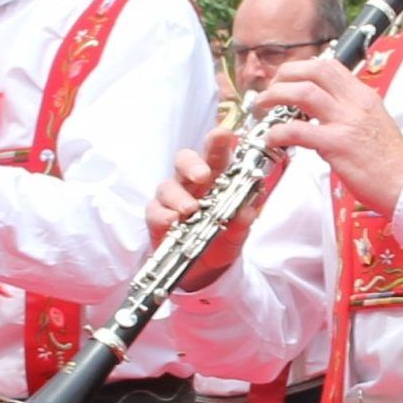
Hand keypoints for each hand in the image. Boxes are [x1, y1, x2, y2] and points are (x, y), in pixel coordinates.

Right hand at [150, 128, 258, 281]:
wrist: (207, 268)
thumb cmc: (223, 237)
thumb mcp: (239, 231)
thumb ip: (243, 220)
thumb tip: (247, 211)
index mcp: (215, 177)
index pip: (215, 153)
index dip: (217, 141)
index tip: (222, 135)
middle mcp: (191, 183)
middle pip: (184, 161)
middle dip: (192, 164)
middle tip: (203, 175)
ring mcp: (172, 199)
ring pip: (167, 186)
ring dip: (179, 197)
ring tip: (190, 210)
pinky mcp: (157, 217)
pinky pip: (154, 211)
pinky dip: (163, 215)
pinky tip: (172, 221)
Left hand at [250, 54, 402, 211]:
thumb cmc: (390, 162)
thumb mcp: (373, 124)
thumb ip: (350, 113)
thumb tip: (323, 114)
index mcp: (363, 96)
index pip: (329, 67)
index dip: (302, 69)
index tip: (286, 80)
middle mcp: (354, 103)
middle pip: (314, 70)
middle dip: (285, 74)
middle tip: (270, 90)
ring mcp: (346, 122)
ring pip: (303, 92)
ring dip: (275, 95)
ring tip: (262, 106)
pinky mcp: (337, 145)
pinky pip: (299, 130)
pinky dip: (278, 131)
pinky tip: (271, 139)